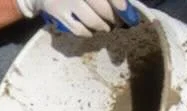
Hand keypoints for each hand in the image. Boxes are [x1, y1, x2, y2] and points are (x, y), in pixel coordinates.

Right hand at [16, 0, 140, 37]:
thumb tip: (123, 5)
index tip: (128, 13)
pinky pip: (78, 29)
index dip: (119, 4)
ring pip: (92, 20)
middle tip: (120, 22)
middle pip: (102, 8)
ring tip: (107, 27)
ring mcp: (67, 1)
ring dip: (103, 26)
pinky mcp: (58, 13)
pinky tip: (92, 31)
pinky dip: (88, 32)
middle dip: (114, 17)